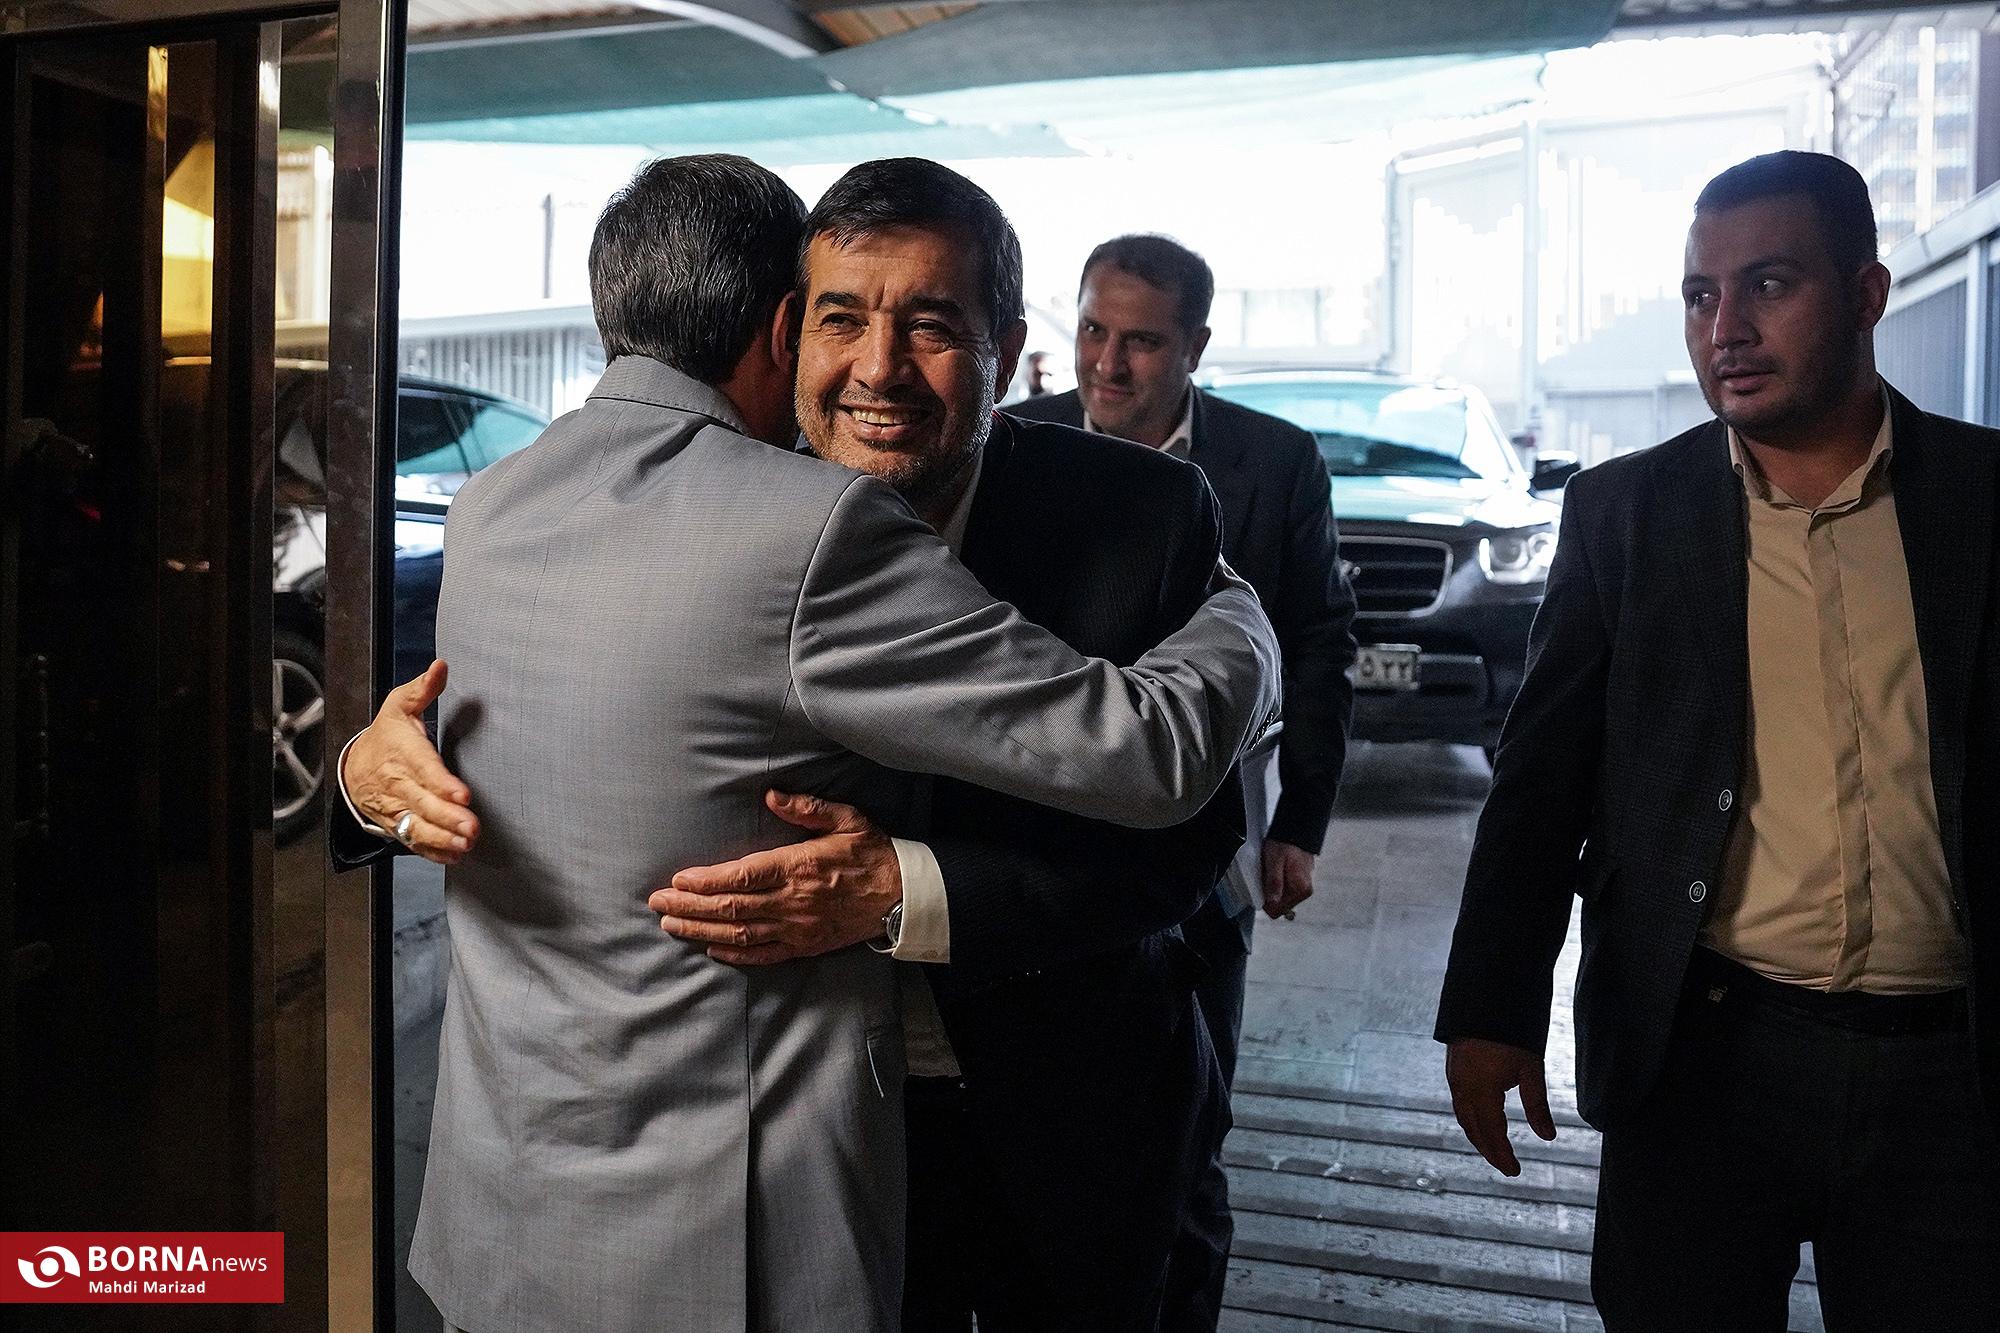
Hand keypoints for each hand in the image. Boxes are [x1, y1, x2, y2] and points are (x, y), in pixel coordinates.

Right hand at [342, 659, 477, 864]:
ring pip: (418, 827)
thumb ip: (422, 689)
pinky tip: (455, 856)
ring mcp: (397, 808)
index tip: (463, 794)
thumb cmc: (387, 735)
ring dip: (443, 839)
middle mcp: (398, 784)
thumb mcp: (398, 706)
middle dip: (448, 817)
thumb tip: (440, 666)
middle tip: (472, 826)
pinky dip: (433, 852)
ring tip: (466, 844)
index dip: (442, 784)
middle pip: (423, 804)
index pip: (424, 769)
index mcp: (402, 752)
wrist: (354, 766)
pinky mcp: (398, 825)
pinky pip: (414, 841)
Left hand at [649, 791, 900, 964]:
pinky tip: (711, 948)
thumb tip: (771, 795)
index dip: (705, 882)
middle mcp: (793, 901)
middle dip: (689, 907)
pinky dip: (734, 953)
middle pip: (730, 907)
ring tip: (671, 926)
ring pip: (739, 933)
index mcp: (799, 866)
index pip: (741, 877)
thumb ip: (807, 808)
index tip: (678, 881)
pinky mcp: (805, 946)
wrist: (902, 896)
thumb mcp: (846, 820)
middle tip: (656, 904)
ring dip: (701, 930)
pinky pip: (763, 954)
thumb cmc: (872, 853)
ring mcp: (797, 927)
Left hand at [1260, 839, 1314, 918]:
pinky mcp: (1300, 881)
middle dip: (1270, 893)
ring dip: (1273, 887)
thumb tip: (1273, 902)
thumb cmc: (1285, 844)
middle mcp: (1304, 891)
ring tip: (1273, 869)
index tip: (1263, 887)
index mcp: (1300, 890)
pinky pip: (1285, 889)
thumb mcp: (1274, 862)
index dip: (1265, 901)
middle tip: (1268, 874)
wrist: (1296, 830)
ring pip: (1281, 897)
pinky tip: (1278, 868)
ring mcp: (1303, 887)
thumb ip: (1274, 883)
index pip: (1278, 911)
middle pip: (1279, 905)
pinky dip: (1278, 881)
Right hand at [1445, 1037, 1557, 1176]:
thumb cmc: (1511, 1035)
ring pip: (1464, 1119)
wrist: (1486, 1002)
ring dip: (1479, 1138)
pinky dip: (1471, 1121)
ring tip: (1495, 1151)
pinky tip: (1481, 1124)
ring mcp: (1455, 1080)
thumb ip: (1537, 1105)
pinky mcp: (1453, 1072)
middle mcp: (1464, 1088)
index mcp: (1482, 1091)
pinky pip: (1459, 1105)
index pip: (1493, 1132)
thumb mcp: (1531, 1070)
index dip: (1503, 1154)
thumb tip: (1548, 1137)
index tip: (1514, 1171)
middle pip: (1474, 1130)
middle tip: (1506, 1167)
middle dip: (1490, 1151)